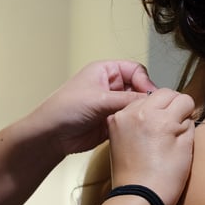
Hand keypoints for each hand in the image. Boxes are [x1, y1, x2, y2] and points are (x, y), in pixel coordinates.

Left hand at [29, 60, 157, 156]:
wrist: (52, 135)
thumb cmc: (64, 109)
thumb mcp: (99, 99)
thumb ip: (127, 98)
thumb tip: (151, 99)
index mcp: (106, 71)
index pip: (136, 70)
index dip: (145, 81)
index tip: (150, 95)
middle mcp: (110, 86)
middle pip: (139, 87)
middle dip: (145, 98)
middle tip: (149, 109)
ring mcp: (112, 104)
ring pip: (136, 106)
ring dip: (140, 113)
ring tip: (142, 121)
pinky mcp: (112, 120)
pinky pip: (130, 120)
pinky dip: (134, 124)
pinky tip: (135, 129)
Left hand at [107, 88, 194, 204]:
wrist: (138, 196)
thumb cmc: (165, 178)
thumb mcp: (186, 147)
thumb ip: (186, 122)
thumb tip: (183, 112)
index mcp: (161, 118)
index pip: (182, 99)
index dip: (188, 110)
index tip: (187, 120)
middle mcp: (140, 112)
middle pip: (163, 93)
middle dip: (172, 104)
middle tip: (175, 121)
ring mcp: (124, 117)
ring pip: (146, 99)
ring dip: (154, 107)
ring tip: (157, 128)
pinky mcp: (114, 125)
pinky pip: (131, 110)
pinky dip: (139, 115)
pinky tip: (144, 131)